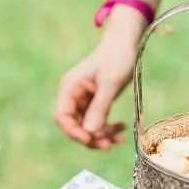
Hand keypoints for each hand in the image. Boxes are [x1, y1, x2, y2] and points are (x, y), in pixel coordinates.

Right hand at [53, 32, 136, 149]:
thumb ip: (99, 107)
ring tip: (120, 138)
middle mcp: (73, 95)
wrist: (127, 43)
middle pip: (74, 125)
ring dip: (102, 135)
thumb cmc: (117, 57)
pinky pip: (97, 121)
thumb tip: (90, 132)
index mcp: (70, 88)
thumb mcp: (110, 83)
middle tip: (109, 145)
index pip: (62, 116)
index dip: (73, 131)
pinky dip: (108, 128)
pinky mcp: (95, 102)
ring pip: (87, 126)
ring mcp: (84, 100)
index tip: (90, 139)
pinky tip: (121, 128)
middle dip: (91, 137)